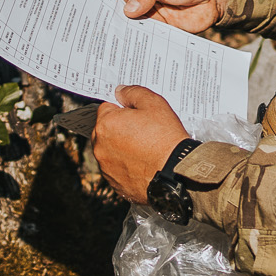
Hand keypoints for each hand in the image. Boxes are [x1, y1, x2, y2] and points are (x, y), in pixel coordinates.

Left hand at [93, 86, 190, 203]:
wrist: (175, 172)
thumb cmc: (165, 139)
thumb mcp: (154, 104)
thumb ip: (133, 93)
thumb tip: (121, 91)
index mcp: (106, 124)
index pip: (106, 108)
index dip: (123, 110)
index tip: (136, 116)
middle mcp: (100, 146)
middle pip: (105, 130)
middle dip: (120, 129)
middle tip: (143, 132)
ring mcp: (106, 167)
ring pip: (110, 151)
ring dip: (122, 148)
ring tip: (145, 149)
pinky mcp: (114, 183)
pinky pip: (117, 169)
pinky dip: (127, 166)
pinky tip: (143, 164)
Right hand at [100, 0, 229, 33]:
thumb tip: (128, 10)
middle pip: (113, 2)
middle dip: (104, 12)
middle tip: (92, 24)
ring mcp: (146, 11)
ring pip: (125, 20)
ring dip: (118, 28)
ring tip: (106, 39)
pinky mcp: (157, 27)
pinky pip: (141, 34)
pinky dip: (134, 40)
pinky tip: (126, 47)